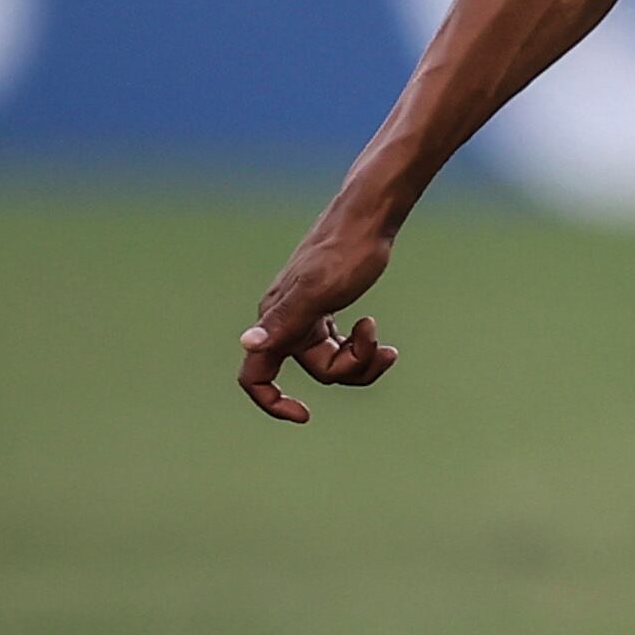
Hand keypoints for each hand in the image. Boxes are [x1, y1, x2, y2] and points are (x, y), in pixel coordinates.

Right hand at [237, 208, 401, 424]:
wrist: (368, 219)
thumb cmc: (346, 252)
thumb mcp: (318, 291)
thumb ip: (284, 320)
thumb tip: (247, 343)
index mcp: (276, 321)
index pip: (256, 377)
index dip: (273, 403)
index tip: (306, 415)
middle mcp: (286, 322)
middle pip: (317, 371)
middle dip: (353, 366)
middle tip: (382, 345)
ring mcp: (308, 317)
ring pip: (332, 361)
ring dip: (362, 359)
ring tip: (387, 346)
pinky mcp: (328, 309)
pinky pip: (340, 345)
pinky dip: (361, 346)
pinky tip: (374, 331)